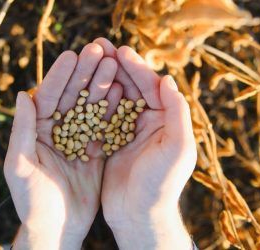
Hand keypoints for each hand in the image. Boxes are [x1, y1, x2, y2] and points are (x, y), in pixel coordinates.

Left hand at [3, 43, 121, 248]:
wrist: (57, 227)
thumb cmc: (33, 201)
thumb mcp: (20, 167)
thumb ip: (21, 132)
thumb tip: (22, 95)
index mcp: (37, 131)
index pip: (48, 96)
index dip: (60, 75)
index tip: (74, 54)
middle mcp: (57, 130)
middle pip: (72, 96)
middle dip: (85, 72)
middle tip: (99, 49)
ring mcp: (78, 138)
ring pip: (91, 106)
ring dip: (102, 85)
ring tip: (115, 64)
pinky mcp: (95, 150)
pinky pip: (105, 125)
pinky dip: (114, 109)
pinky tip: (124, 93)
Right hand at [94, 38, 196, 249]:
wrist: (139, 214)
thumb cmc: (161, 184)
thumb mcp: (178, 147)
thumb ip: (177, 112)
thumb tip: (168, 79)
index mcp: (166, 120)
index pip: (152, 86)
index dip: (137, 67)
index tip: (120, 50)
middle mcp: (149, 121)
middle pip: (132, 86)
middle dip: (116, 65)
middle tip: (99, 45)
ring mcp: (129, 130)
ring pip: (115, 97)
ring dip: (103, 78)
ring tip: (88, 59)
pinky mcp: (112, 140)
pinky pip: (102, 115)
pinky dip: (93, 100)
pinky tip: (81, 87)